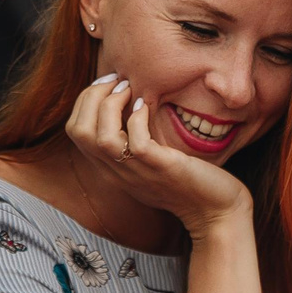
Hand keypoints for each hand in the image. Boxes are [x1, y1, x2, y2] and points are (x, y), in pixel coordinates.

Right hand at [66, 75, 251, 237]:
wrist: (216, 211)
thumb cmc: (187, 180)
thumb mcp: (150, 160)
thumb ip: (133, 139)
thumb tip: (128, 101)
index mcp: (111, 168)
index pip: (76, 131)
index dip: (85, 100)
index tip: (108, 83)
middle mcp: (117, 172)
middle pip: (80, 131)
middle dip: (92, 96)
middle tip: (116, 80)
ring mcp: (138, 172)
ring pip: (101, 138)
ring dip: (111, 105)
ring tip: (129, 89)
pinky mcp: (162, 169)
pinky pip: (136, 143)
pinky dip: (138, 118)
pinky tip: (147, 106)